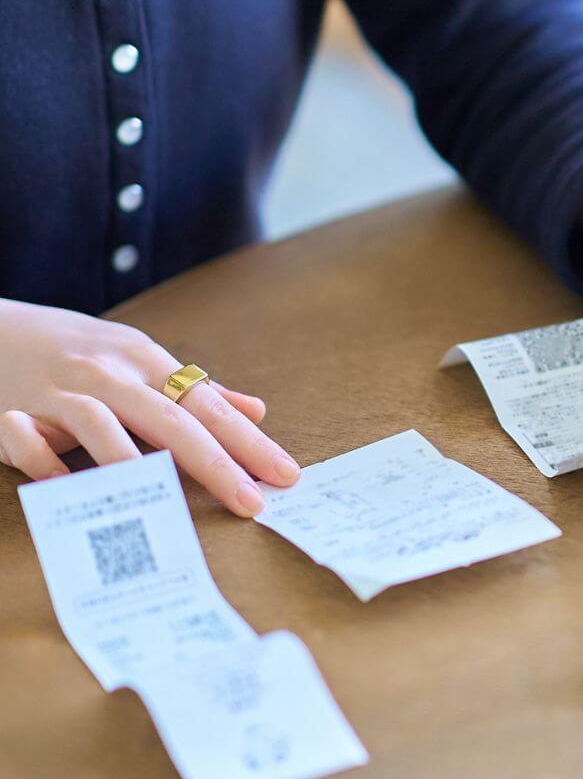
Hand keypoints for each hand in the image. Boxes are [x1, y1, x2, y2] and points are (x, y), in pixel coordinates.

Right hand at [0, 299, 298, 514]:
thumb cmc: (78, 352)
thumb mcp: (139, 359)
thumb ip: (195, 390)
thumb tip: (256, 411)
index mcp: (145, 360)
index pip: (206, 405)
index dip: (247, 442)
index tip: (284, 474)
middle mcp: (107, 372)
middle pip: (168, 418)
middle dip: (214, 463)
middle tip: (251, 502)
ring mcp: (56, 390)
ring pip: (99, 423)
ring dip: (132, 462)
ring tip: (166, 501)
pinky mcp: (9, 411)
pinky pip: (26, 438)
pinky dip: (45, 461)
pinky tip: (67, 489)